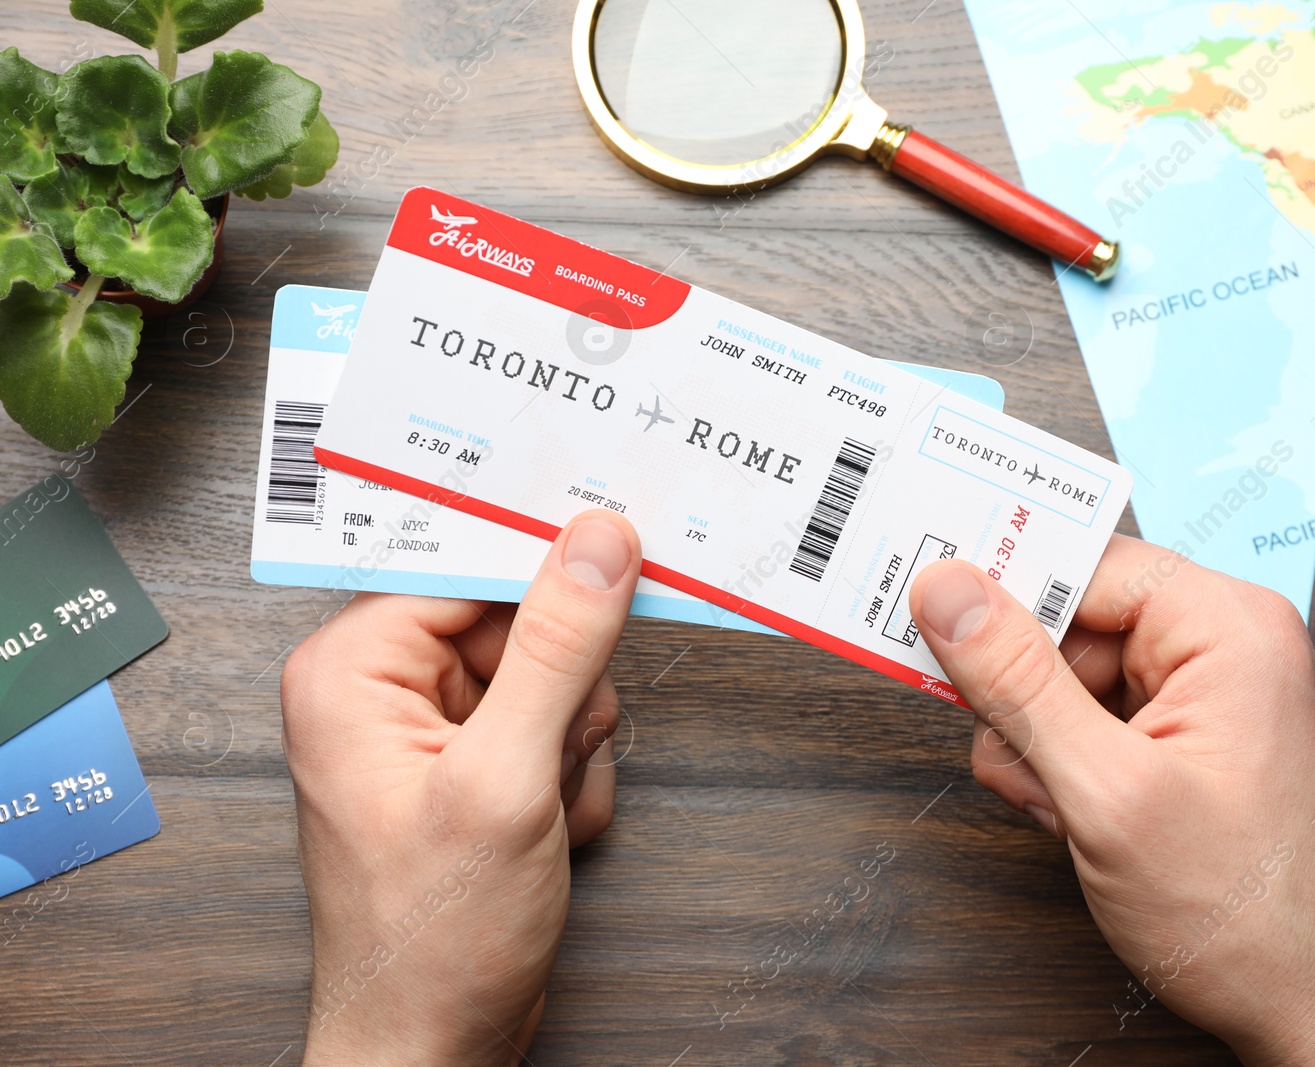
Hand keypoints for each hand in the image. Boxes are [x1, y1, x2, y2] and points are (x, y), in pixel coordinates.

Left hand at [280, 511, 640, 1066]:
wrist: (433, 1042)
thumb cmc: (432, 937)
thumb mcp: (506, 780)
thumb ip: (558, 651)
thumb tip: (597, 546)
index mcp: (354, 670)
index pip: (466, 564)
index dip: (544, 565)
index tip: (618, 549)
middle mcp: (384, 689)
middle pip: (519, 620)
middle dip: (562, 689)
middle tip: (553, 746)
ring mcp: (431, 730)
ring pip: (552, 676)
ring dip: (571, 743)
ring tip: (541, 806)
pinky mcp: (472, 766)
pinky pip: (554, 728)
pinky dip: (568, 777)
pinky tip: (545, 828)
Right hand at [909, 535, 1314, 1065]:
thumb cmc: (1252, 915)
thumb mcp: (1108, 793)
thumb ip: (1019, 684)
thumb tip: (950, 592)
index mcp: (1228, 627)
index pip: (1085, 563)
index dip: (1007, 597)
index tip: (936, 622)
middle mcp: (1224, 647)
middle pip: (1068, 626)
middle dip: (1030, 702)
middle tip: (1038, 767)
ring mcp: (1207, 698)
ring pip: (1066, 682)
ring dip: (1043, 749)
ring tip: (1074, 811)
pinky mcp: (1187, 742)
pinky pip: (1091, 724)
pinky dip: (1067, 773)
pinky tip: (1084, 821)